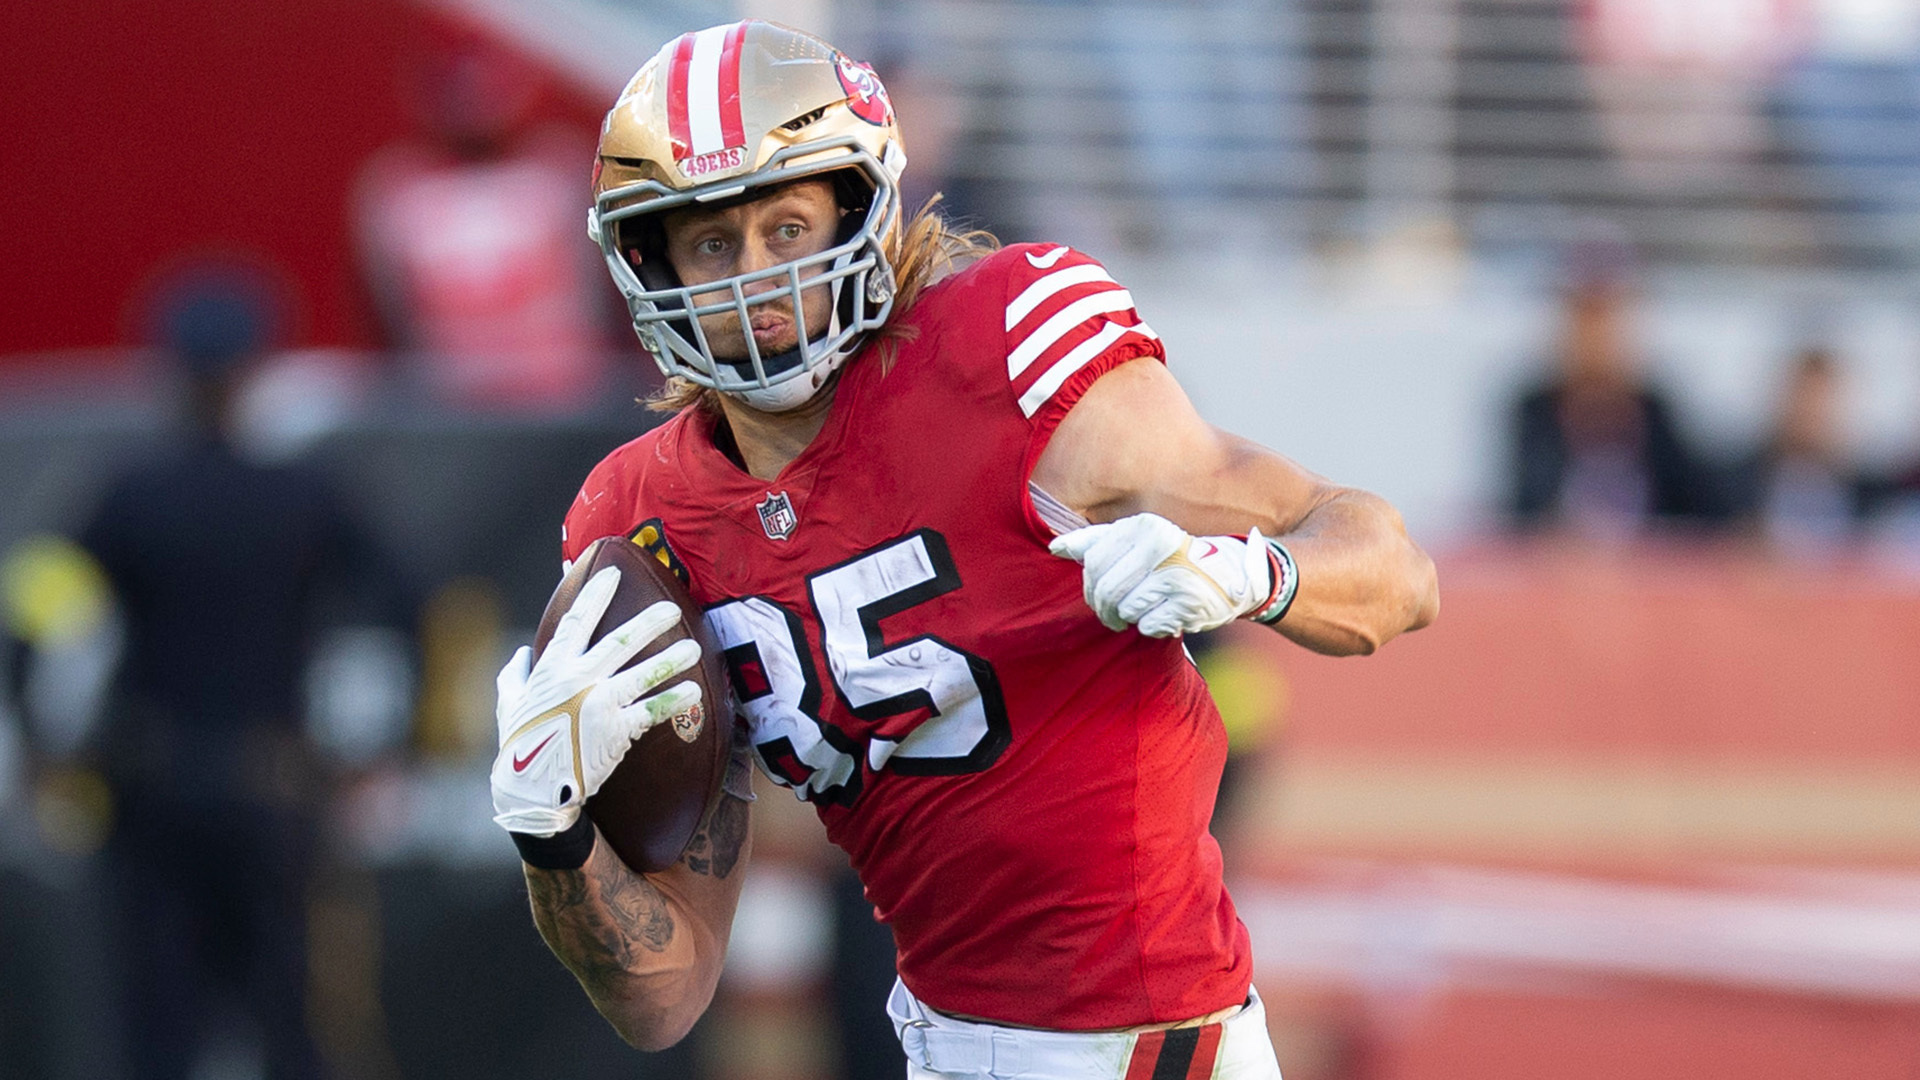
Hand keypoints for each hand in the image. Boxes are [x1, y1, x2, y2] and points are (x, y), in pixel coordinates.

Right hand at [490, 566, 703, 836]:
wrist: (531, 791)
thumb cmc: (517, 746)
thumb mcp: (507, 703)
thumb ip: (515, 675)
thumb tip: (522, 653)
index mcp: (553, 668)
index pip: (577, 621)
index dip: (595, 594)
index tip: (613, 572)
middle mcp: (579, 680)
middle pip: (620, 641)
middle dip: (649, 621)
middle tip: (673, 606)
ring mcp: (601, 704)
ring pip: (643, 673)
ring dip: (671, 659)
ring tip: (694, 648)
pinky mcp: (617, 730)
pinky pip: (652, 711)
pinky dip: (674, 701)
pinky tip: (694, 691)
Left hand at [1049, 513, 1273, 637]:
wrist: (1234, 573)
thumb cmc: (1175, 558)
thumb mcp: (1139, 540)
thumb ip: (1097, 542)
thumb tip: (1055, 548)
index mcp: (1144, 526)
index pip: (1092, 563)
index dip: (1090, 586)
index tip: (1099, 594)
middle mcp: (1160, 546)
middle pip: (1105, 590)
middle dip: (1105, 609)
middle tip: (1115, 615)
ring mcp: (1177, 574)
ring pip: (1126, 610)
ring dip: (1132, 618)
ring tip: (1149, 608)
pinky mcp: (1190, 603)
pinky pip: (1149, 626)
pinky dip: (1154, 628)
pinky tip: (1168, 616)